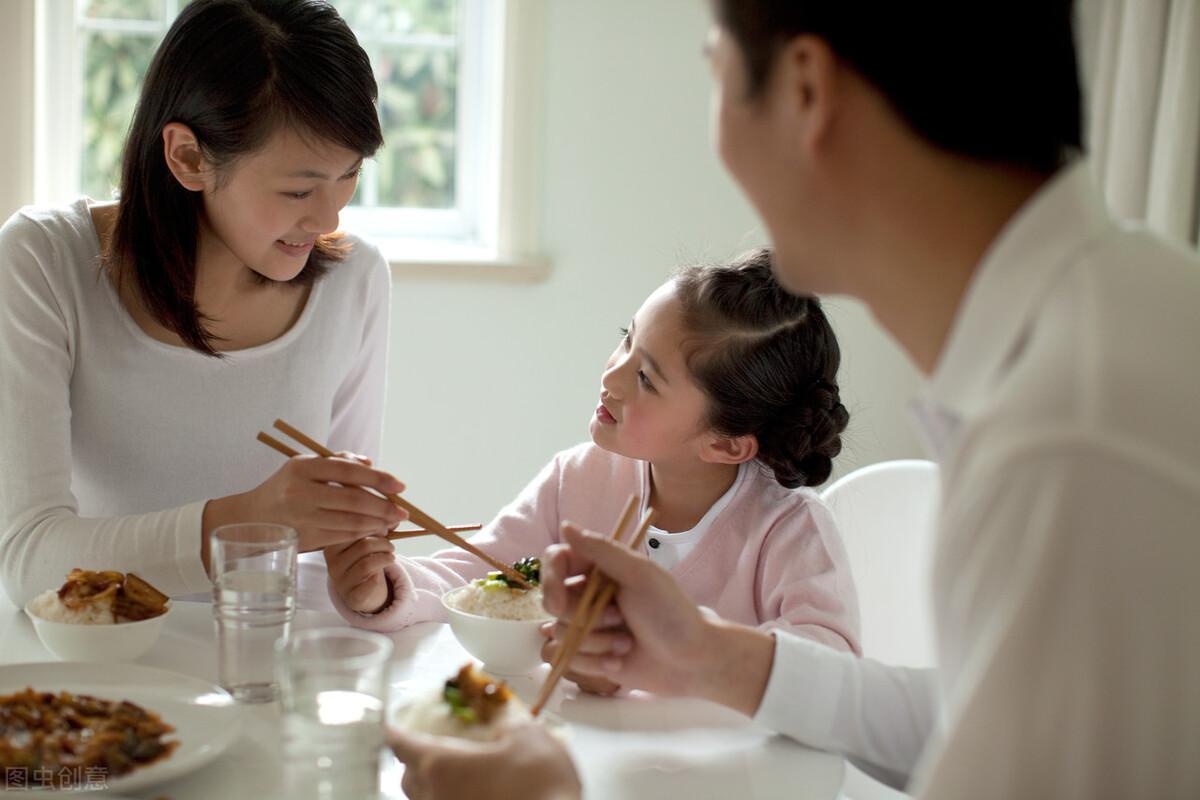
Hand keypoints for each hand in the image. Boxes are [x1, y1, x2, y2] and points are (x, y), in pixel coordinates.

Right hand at [218, 452, 405, 552]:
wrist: (252, 517)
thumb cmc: (287, 487)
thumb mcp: (306, 466)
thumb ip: (338, 462)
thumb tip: (371, 463)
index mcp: (303, 467)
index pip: (347, 471)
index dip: (377, 478)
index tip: (400, 486)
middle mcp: (300, 491)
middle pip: (352, 500)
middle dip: (383, 506)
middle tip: (403, 511)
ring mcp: (301, 517)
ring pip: (349, 522)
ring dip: (377, 523)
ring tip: (393, 521)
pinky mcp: (304, 537)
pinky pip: (341, 536)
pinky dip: (362, 533)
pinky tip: (374, 530)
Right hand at [324, 534, 396, 613]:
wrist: (359, 592)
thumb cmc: (362, 561)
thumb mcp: (366, 543)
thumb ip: (377, 529)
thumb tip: (394, 519)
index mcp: (332, 546)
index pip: (353, 531)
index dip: (374, 527)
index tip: (385, 529)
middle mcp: (333, 564)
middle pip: (363, 546)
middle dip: (383, 543)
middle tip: (391, 547)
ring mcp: (341, 582)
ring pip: (367, 564)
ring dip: (385, 558)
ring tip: (391, 557)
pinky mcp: (353, 597)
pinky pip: (369, 585)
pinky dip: (378, 578)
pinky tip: (383, 574)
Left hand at [388, 724, 579, 799]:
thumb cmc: (540, 786)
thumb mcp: (530, 737)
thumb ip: (510, 725)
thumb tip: (504, 728)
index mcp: (442, 765)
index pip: (404, 745)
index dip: (396, 732)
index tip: (390, 725)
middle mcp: (435, 798)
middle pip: (408, 778)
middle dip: (412, 760)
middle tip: (426, 746)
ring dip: (429, 784)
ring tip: (451, 772)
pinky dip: (448, 799)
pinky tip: (472, 794)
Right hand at [540, 523, 775, 713]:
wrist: (691, 660)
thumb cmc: (671, 612)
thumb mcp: (641, 575)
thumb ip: (602, 549)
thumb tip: (566, 525)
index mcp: (599, 568)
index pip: (555, 561)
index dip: (550, 580)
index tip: (562, 601)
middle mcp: (588, 594)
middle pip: (552, 603)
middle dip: (584, 618)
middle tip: (618, 618)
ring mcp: (586, 626)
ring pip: (557, 634)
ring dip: (594, 642)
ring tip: (626, 643)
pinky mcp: (588, 656)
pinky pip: (566, 660)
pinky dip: (594, 663)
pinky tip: (620, 660)